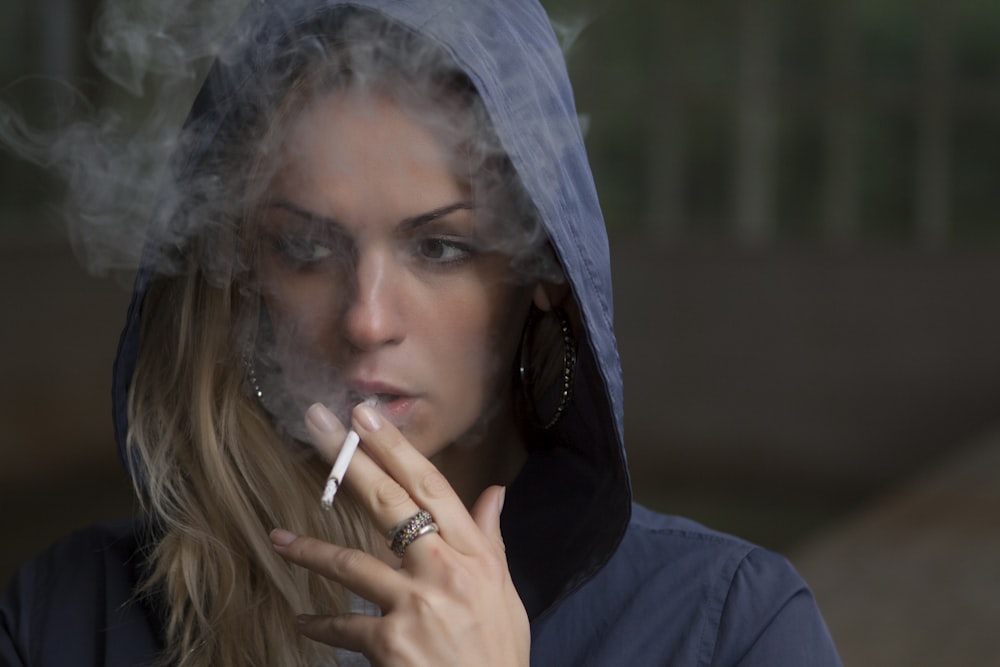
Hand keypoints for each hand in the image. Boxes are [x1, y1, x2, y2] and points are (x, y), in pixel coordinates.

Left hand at [270, 402, 529, 665]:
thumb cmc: (498, 650)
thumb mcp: (505, 590)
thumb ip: (491, 538)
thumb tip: (495, 493)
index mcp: (474, 553)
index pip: (431, 486)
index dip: (396, 448)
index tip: (366, 416)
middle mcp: (444, 570)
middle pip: (388, 503)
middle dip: (349, 460)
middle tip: (318, 426)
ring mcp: (415, 605)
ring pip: (351, 563)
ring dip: (310, 550)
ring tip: (278, 539)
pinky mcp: (390, 644)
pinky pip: (343, 626)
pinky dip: (320, 625)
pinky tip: (300, 621)